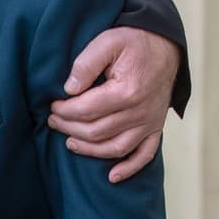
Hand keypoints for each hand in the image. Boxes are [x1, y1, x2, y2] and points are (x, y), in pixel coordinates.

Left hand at [48, 27, 179, 182]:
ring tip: (69, 143)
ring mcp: (150, 122)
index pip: (86, 110)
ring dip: (88, 149)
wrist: (165, 45)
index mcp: (127, 91)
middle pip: (96, 131)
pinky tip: (111, 177)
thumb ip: (86, 63)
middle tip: (53, 120)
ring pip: (114, 147)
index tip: (52, 105)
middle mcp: (140, 111)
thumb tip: (69, 89)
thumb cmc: (134, 42)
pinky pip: (144, 155)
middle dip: (69, 127)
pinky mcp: (156, 127)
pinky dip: (129, 168)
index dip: (64, 110)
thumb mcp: (107, 41)